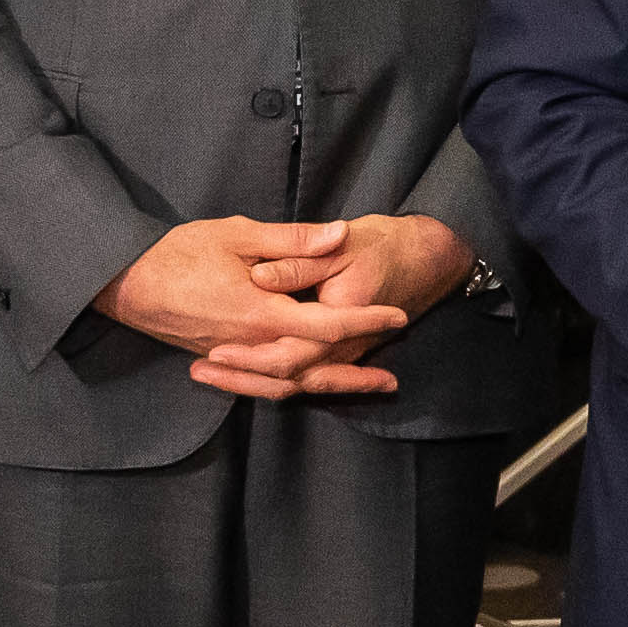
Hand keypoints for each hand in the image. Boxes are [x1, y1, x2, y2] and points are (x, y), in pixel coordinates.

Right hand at [108, 214, 415, 402]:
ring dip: (327, 387)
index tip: (397, 316)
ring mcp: (233, 357)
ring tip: (360, 388)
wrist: (124, 282)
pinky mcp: (219, 359)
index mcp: (261, 315)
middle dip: (355, 376)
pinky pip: (263, 383)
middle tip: (392, 380)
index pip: (327, 326)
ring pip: (289, 384)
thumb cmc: (178, 253)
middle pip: (314, 370)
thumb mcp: (239, 235)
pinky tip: (306, 382)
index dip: (366, 321)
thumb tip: (339, 235)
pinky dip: (291, 386)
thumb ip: (292, 240)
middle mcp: (250, 345)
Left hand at [208, 215, 473, 401]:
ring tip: (206, 374)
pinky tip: (244, 375)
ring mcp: (343, 354)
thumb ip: (299, 256)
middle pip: (285, 377)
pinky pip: (305, 376)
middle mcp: (341, 346)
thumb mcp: (343, 243)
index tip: (214, 349)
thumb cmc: (384, 244)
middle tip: (198, 368)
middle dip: (239, 377)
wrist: (429, 256)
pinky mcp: (340, 353)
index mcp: (337, 319)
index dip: (249, 356)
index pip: (289, 354)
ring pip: (293, 383)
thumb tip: (261, 275)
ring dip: (250, 383)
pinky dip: (272, 379)